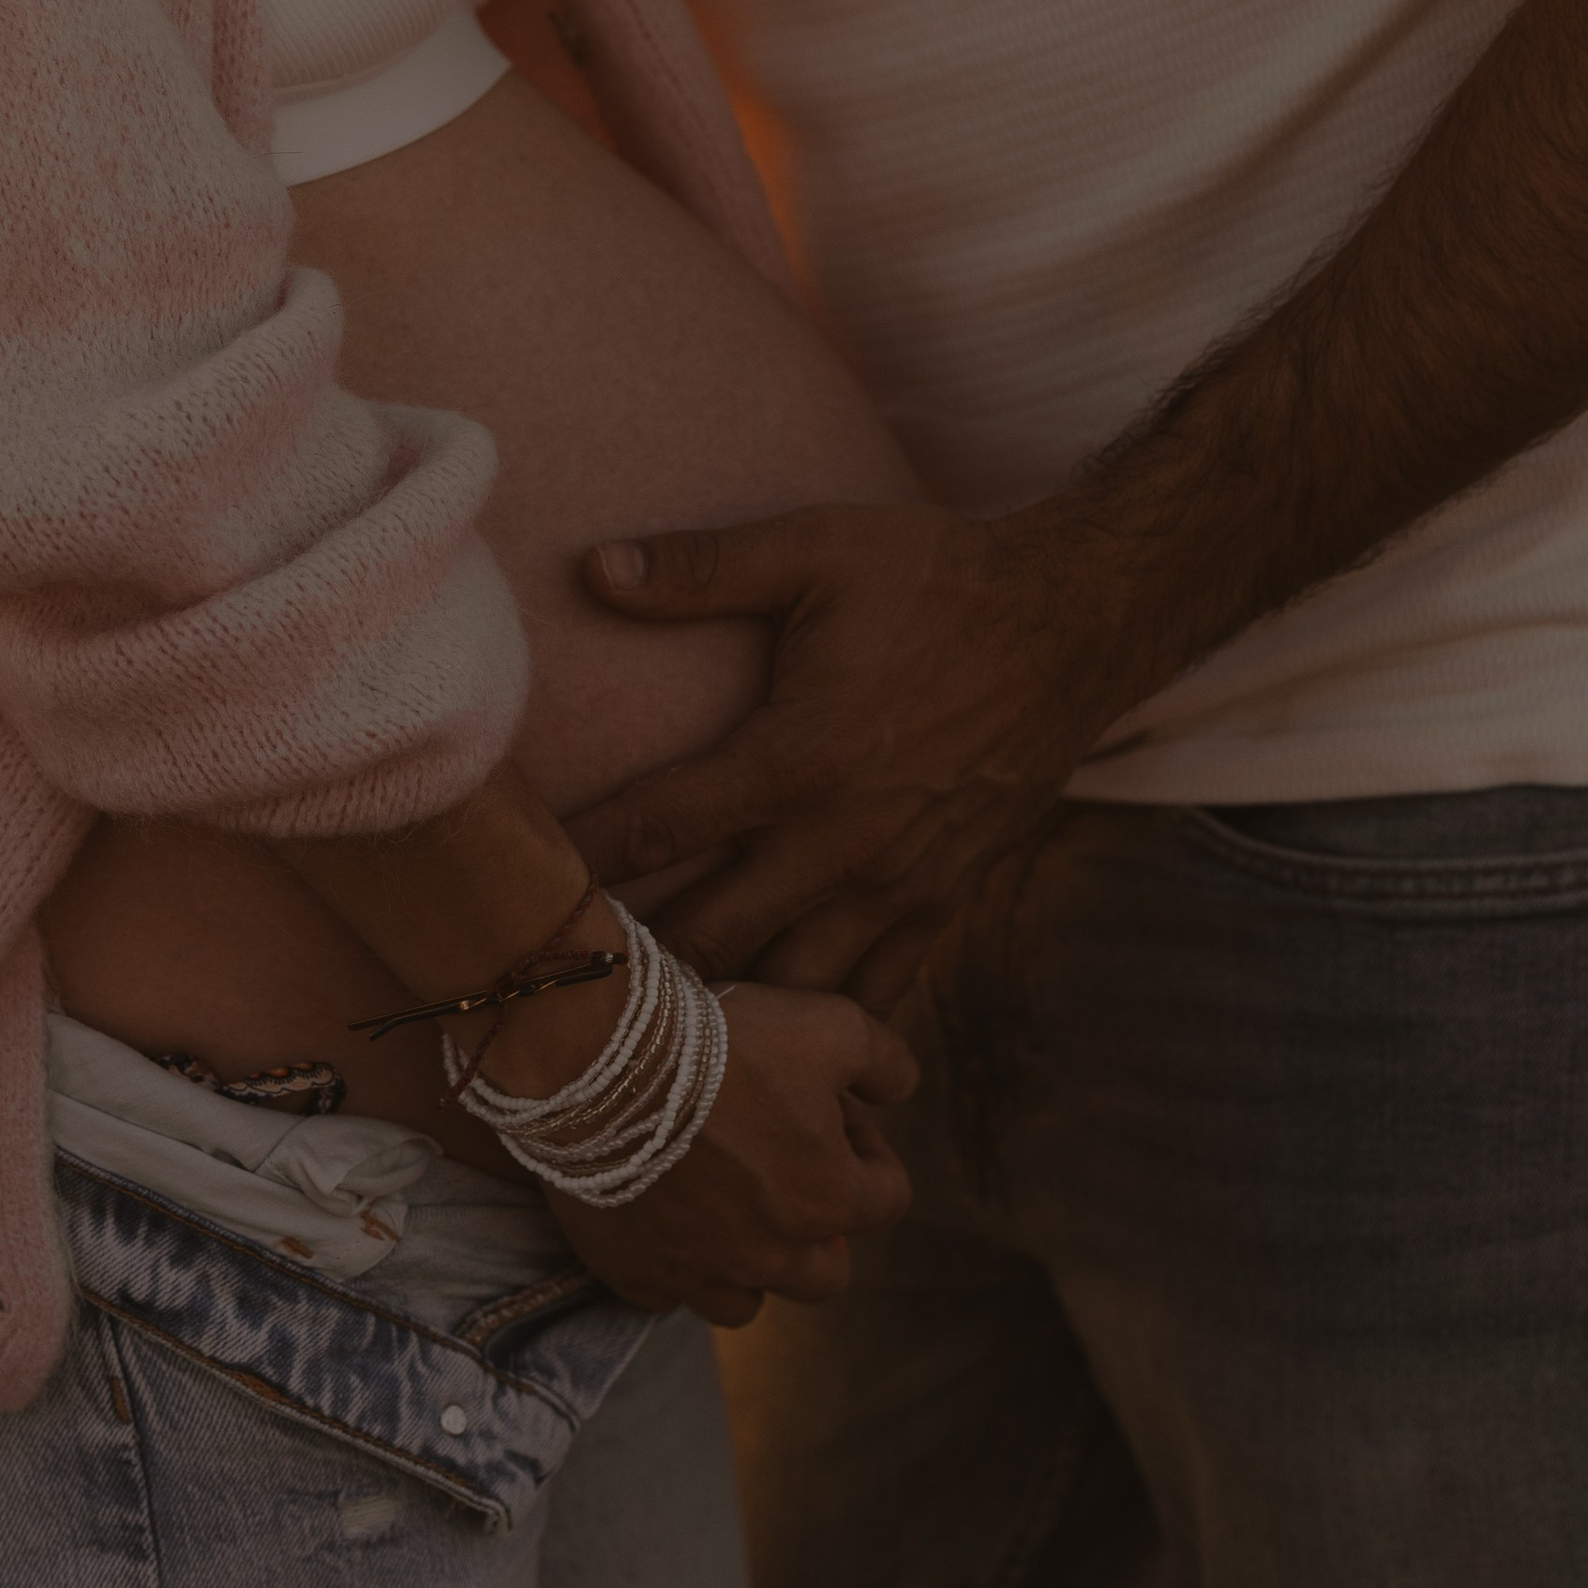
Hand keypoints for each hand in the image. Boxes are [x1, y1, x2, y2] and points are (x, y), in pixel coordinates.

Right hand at [538, 982, 916, 1326]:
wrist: (602, 1055)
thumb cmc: (725, 1037)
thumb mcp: (832, 1024)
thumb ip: (885, 1061)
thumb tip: (902, 1088)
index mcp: (827, 1199)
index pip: (888, 1197)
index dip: (868, 1146)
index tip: (833, 1108)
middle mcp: (771, 1254)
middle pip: (825, 1272)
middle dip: (819, 1225)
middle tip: (783, 1163)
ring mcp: (699, 1271)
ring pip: (746, 1302)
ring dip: (748, 1262)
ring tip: (724, 1201)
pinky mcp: (634, 1272)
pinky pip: (668, 1293)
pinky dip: (673, 1264)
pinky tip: (661, 1210)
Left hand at [564, 504, 1127, 1005]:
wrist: (1069, 626)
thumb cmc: (934, 580)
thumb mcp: (816, 549)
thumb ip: (700, 568)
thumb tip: (591, 568)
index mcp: (798, 756)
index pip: (662, 825)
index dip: (583, 861)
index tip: (517, 886)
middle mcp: (844, 840)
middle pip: (713, 938)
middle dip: (641, 965)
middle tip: (568, 978)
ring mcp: (899, 885)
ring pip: (791, 989)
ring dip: (726, 1007)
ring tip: (653, 1024)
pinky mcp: (943, 904)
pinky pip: (871, 996)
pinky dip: (816, 1021)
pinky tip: (768, 1038)